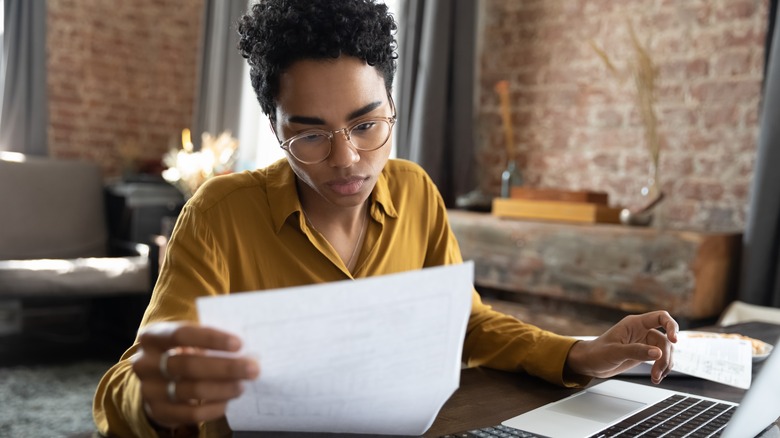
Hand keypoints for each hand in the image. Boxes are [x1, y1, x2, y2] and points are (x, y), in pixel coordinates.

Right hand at [131, 322, 259, 429]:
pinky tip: (227, 401)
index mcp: (153, 337)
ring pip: (191, 390)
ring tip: (242, 385)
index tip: (238, 344)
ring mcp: (149, 389)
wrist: (157, 382)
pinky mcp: (158, 411)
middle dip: (225, 367)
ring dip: (223, 388)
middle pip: (189, 365)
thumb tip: (246, 344)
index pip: (181, 334)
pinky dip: (213, 408)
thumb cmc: (182, 352)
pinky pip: (190, 414)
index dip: (211, 339)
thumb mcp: (188, 340)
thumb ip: (209, 339)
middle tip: (252, 369)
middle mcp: (145, 363)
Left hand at [565, 310, 677, 383]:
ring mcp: (644, 342)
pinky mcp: (644, 353)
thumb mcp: (615, 352)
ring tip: (656, 378)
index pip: (660, 317)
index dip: (671, 326)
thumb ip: (636, 351)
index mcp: (634, 324)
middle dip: (665, 357)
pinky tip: (656, 377)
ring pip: (665, 351)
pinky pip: (661, 359)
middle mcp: (642, 331)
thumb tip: (657, 353)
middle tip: (657, 372)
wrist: (590, 363)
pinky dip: (662, 368)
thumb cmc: (597, 353)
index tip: (674, 340)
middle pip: (665, 340)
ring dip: (664, 365)